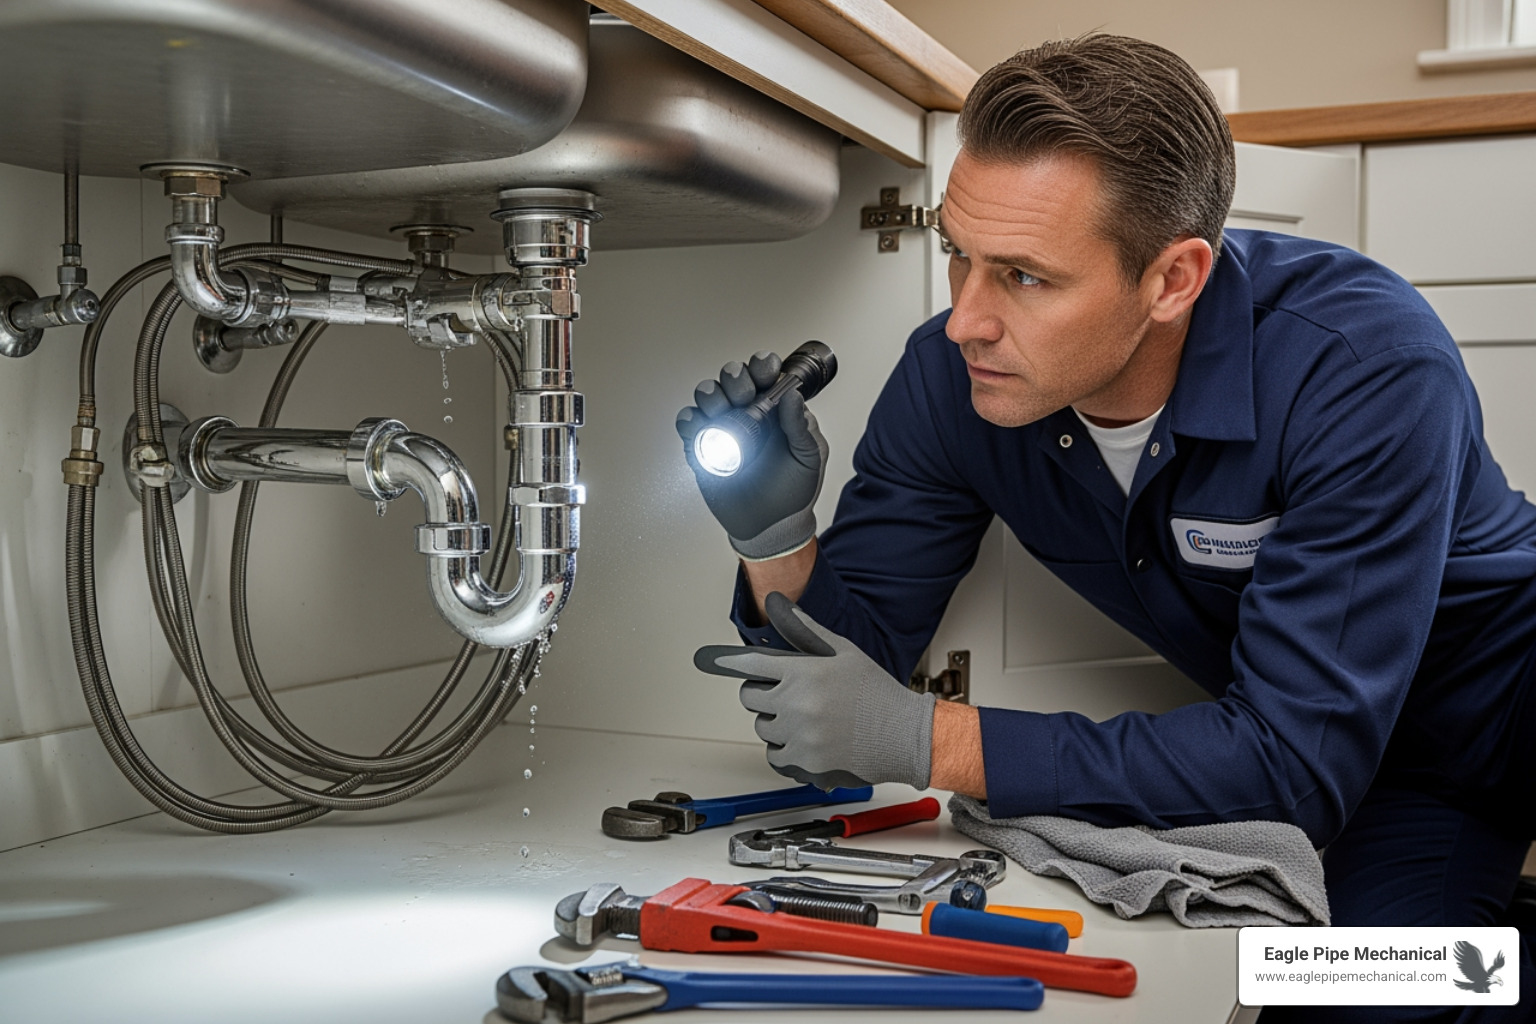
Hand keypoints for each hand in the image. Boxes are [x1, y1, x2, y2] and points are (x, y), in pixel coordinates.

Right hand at [676, 352, 827, 559]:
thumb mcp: (807, 458)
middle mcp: (748, 412)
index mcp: (775, 408)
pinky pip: (689, 424)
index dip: (762, 366)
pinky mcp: (702, 446)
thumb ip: (800, 426)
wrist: (769, 525)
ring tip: (721, 412)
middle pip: (732, 378)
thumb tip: (792, 395)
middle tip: (743, 396)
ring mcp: (723, 427)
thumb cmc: (792, 491)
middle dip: (735, 379)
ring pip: (708, 395)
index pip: (766, 374)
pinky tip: (700, 426)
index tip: (764, 372)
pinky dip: (690, 420)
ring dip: (711, 395)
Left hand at [694, 592, 935, 789]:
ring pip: (762, 727)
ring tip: (806, 718)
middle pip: (750, 697)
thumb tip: (777, 602)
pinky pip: (774, 756)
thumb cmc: (876, 693)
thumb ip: (803, 630)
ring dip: (775, 723)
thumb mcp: (842, 652)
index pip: (750, 664)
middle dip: (763, 693)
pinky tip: (806, 740)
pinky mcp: (805, 763)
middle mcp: (797, 703)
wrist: (905, 736)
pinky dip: (784, 750)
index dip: (733, 662)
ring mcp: (799, 735)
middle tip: (789, 694)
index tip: (717, 661)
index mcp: (804, 671)